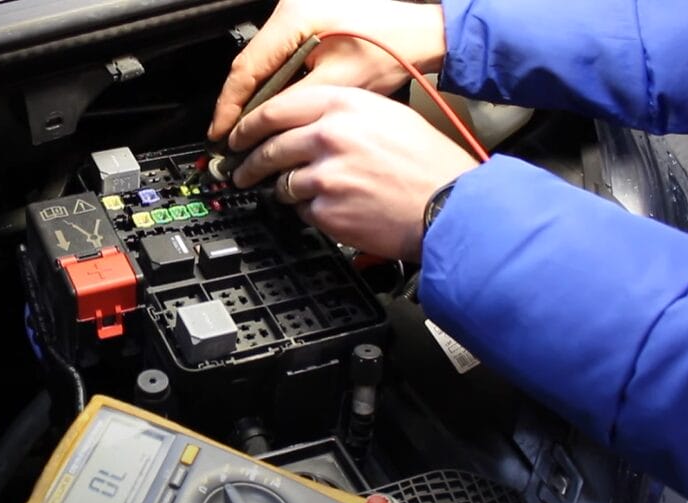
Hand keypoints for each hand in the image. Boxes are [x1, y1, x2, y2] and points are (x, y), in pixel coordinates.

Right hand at [208, 0, 446, 140]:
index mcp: (293, 19)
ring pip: (262, 62)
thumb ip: (292, 105)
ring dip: (256, 96)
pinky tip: (273, 107)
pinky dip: (273, 83)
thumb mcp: (336, 85)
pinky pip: (278, 56)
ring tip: (249, 129)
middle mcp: (290, 10)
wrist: (421, 33)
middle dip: (240, 105)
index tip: (221, 133)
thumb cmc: (391, 49)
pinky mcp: (308, 22)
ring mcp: (297, 14)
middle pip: (250, 65)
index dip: (230, 107)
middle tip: (231, 139)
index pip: (246, 68)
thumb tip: (262, 128)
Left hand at [229, 85, 478, 261]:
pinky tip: (335, 209)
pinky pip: (302, 211)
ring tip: (302, 194)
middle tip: (241, 172)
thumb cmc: (431, 166)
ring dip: (285, 190)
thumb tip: (308, 124)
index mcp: (345, 106)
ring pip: (282, 182)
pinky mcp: (326, 210)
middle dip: (249, 163)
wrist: (449, 208)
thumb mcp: (389, 118)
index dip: (250, 124)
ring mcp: (325, 175)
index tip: (238, 135)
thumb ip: (344, 115)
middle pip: (270, 147)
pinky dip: (312, 212)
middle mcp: (330, 136)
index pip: (277, 108)